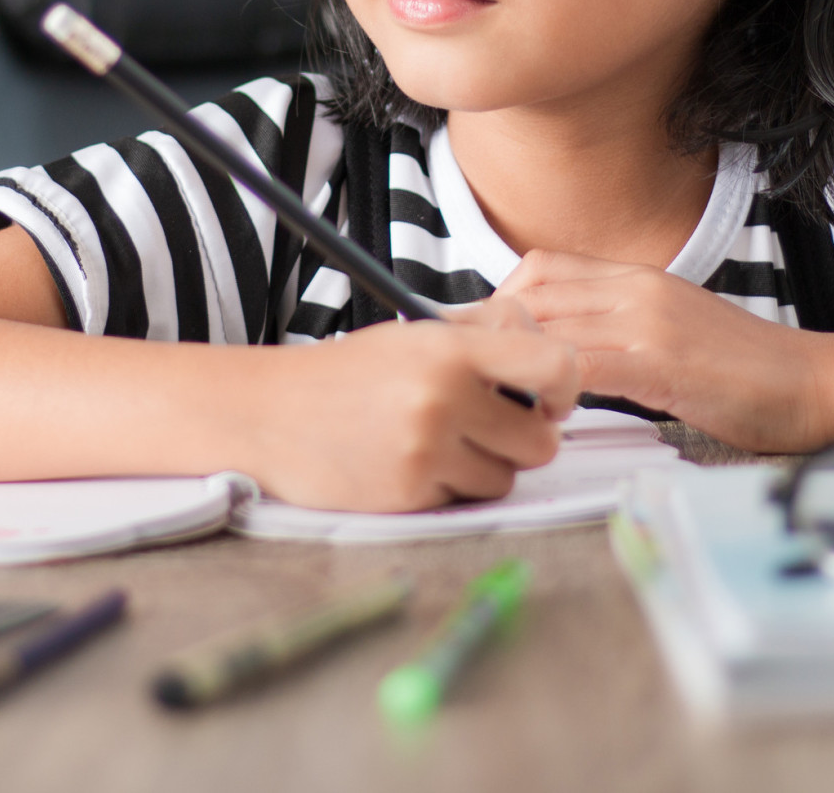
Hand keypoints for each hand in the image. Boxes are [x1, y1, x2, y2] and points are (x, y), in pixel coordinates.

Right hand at [246, 299, 579, 511]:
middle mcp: (444, 396)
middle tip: (488, 429)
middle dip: (522, 440)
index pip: (554, 364)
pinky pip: (463, 500)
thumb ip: (487, 338)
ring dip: (484, 468)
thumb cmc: (349, 373)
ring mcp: (427, 449)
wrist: (267, 413)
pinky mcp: (410, 493)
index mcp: (451, 347)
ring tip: (439, 444)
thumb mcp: (416, 334)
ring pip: (506, 478)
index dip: (567, 387)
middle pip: (541, 442)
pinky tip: (408, 464)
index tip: (550, 398)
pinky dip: (446, 489)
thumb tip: (557, 367)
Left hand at [496, 250, 831, 452]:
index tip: (473, 337)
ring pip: (549, 326)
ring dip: (512, 361)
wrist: (815, 384)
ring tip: (494, 396)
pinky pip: (582, 366)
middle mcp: (637, 287)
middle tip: (462, 369)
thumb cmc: (743, 371)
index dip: (496, 300)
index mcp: (637, 277)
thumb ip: (615, 331)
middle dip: (487, 330)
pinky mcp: (663, 362)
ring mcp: (649, 321)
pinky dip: (550, 387)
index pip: (541, 269)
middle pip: (532, 293)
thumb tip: (553, 352)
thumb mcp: (668, 332)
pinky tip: (543, 413)